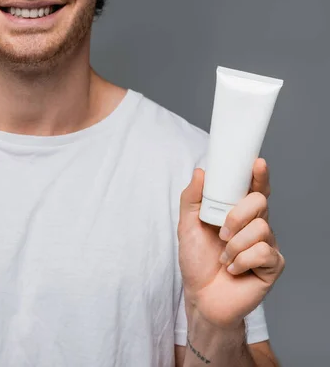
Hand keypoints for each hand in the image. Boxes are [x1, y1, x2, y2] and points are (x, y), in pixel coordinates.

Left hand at [178, 158, 284, 328]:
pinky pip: (263, 252)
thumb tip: (201, 172)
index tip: (257, 163)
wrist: (201, 296)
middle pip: (260, 202)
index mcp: (239, 214)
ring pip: (261, 228)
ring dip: (234, 245)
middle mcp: (256, 226)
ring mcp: (267, 245)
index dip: (259, 175)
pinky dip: (241, 261)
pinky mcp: (272, 265)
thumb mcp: (187, 227)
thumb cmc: (197, 261)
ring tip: (224, 258)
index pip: (254, 189)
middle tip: (221, 233)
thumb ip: (192, 199)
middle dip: (237, 216)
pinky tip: (234, 270)